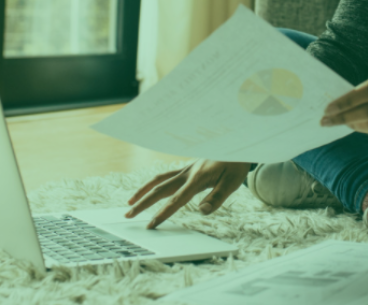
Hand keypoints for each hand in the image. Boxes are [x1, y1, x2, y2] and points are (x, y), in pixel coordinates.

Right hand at [125, 159, 249, 228]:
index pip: (176, 200)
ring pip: (159, 180)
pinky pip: (167, 175)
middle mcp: (188, 172)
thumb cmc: (236, 164)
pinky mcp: (189, 168)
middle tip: (128, 215)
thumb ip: (217, 198)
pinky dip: (155, 183)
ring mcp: (187, 169)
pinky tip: (150, 190)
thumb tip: (202, 211)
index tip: (151, 225)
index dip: (163, 213)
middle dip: (143, 203)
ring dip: (144, 191)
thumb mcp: (233, 182)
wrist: (239, 143)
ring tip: (131, 202)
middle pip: (160, 189)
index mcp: (197, 178)